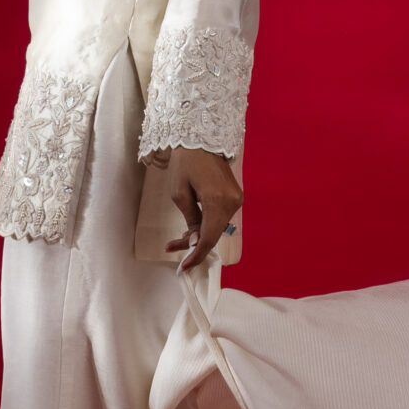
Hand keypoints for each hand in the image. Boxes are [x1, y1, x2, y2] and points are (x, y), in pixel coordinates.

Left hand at [164, 146, 242, 272]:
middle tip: (171, 247)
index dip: (197, 255)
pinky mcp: (236, 197)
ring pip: (217, 227)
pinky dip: (207, 224)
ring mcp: (237, 200)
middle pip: (214, 234)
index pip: (209, 237)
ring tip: (179, 237)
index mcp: (217, 200)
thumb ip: (190, 220)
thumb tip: (197, 242)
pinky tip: (193, 226)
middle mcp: (232, 202)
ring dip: (199, 234)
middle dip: (194, 244)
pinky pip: (220, 218)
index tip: (184, 267)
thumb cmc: (185, 164)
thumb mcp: (179, 193)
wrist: (202, 141)